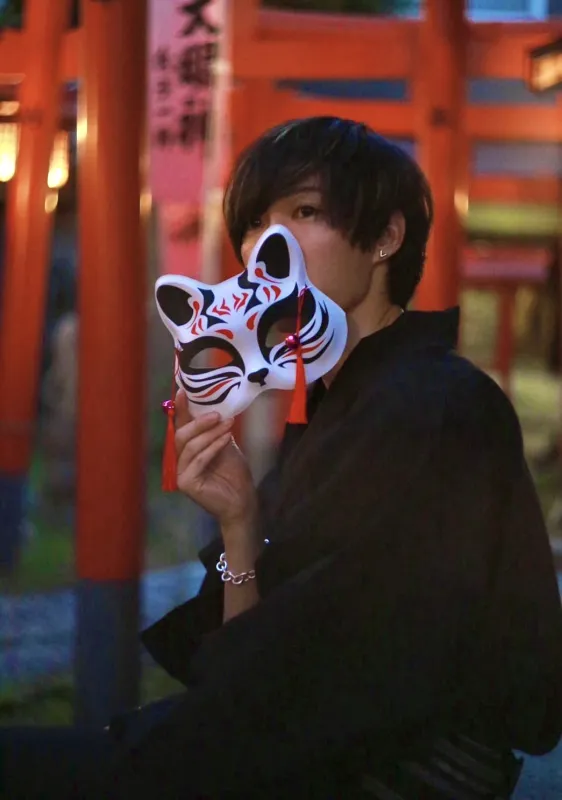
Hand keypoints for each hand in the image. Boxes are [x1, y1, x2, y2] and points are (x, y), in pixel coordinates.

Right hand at [174, 390, 256, 526]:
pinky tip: (226, 438)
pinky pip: (199, 460)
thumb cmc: (234, 473)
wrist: (243, 499)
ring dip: (210, 433)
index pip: (182, 426)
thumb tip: (215, 407)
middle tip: (217, 414)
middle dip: (199, 422)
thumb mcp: (226, 444)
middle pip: (182, 435)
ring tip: (227, 423)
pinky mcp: (186, 483)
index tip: (183, 391)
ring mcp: (181, 472)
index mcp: (189, 449)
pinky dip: (213, 447)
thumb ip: (216, 430)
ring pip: (190, 446)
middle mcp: (181, 459)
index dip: (181, 409)